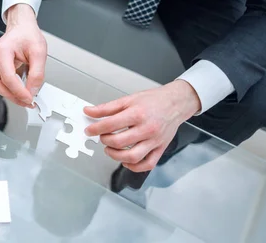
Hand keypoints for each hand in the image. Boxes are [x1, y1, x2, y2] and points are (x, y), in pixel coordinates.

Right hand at [0, 4, 46, 106]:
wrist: (21, 27)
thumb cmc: (28, 35)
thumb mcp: (39, 52)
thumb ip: (37, 74)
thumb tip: (32, 91)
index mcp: (2, 50)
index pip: (7, 78)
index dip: (19, 92)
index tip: (30, 98)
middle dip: (11, 96)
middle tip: (26, 101)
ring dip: (8, 94)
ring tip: (24, 96)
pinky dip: (7, 89)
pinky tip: (18, 90)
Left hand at [84, 80, 200, 172]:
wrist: (175, 103)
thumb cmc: (153, 100)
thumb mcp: (128, 99)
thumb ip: (107, 108)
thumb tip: (89, 111)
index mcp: (137, 114)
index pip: (110, 125)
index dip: (96, 129)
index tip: (90, 130)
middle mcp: (147, 129)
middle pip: (119, 142)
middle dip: (105, 141)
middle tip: (102, 137)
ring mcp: (155, 141)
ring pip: (132, 157)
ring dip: (116, 156)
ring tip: (110, 149)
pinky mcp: (160, 149)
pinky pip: (147, 164)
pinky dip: (134, 166)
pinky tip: (126, 160)